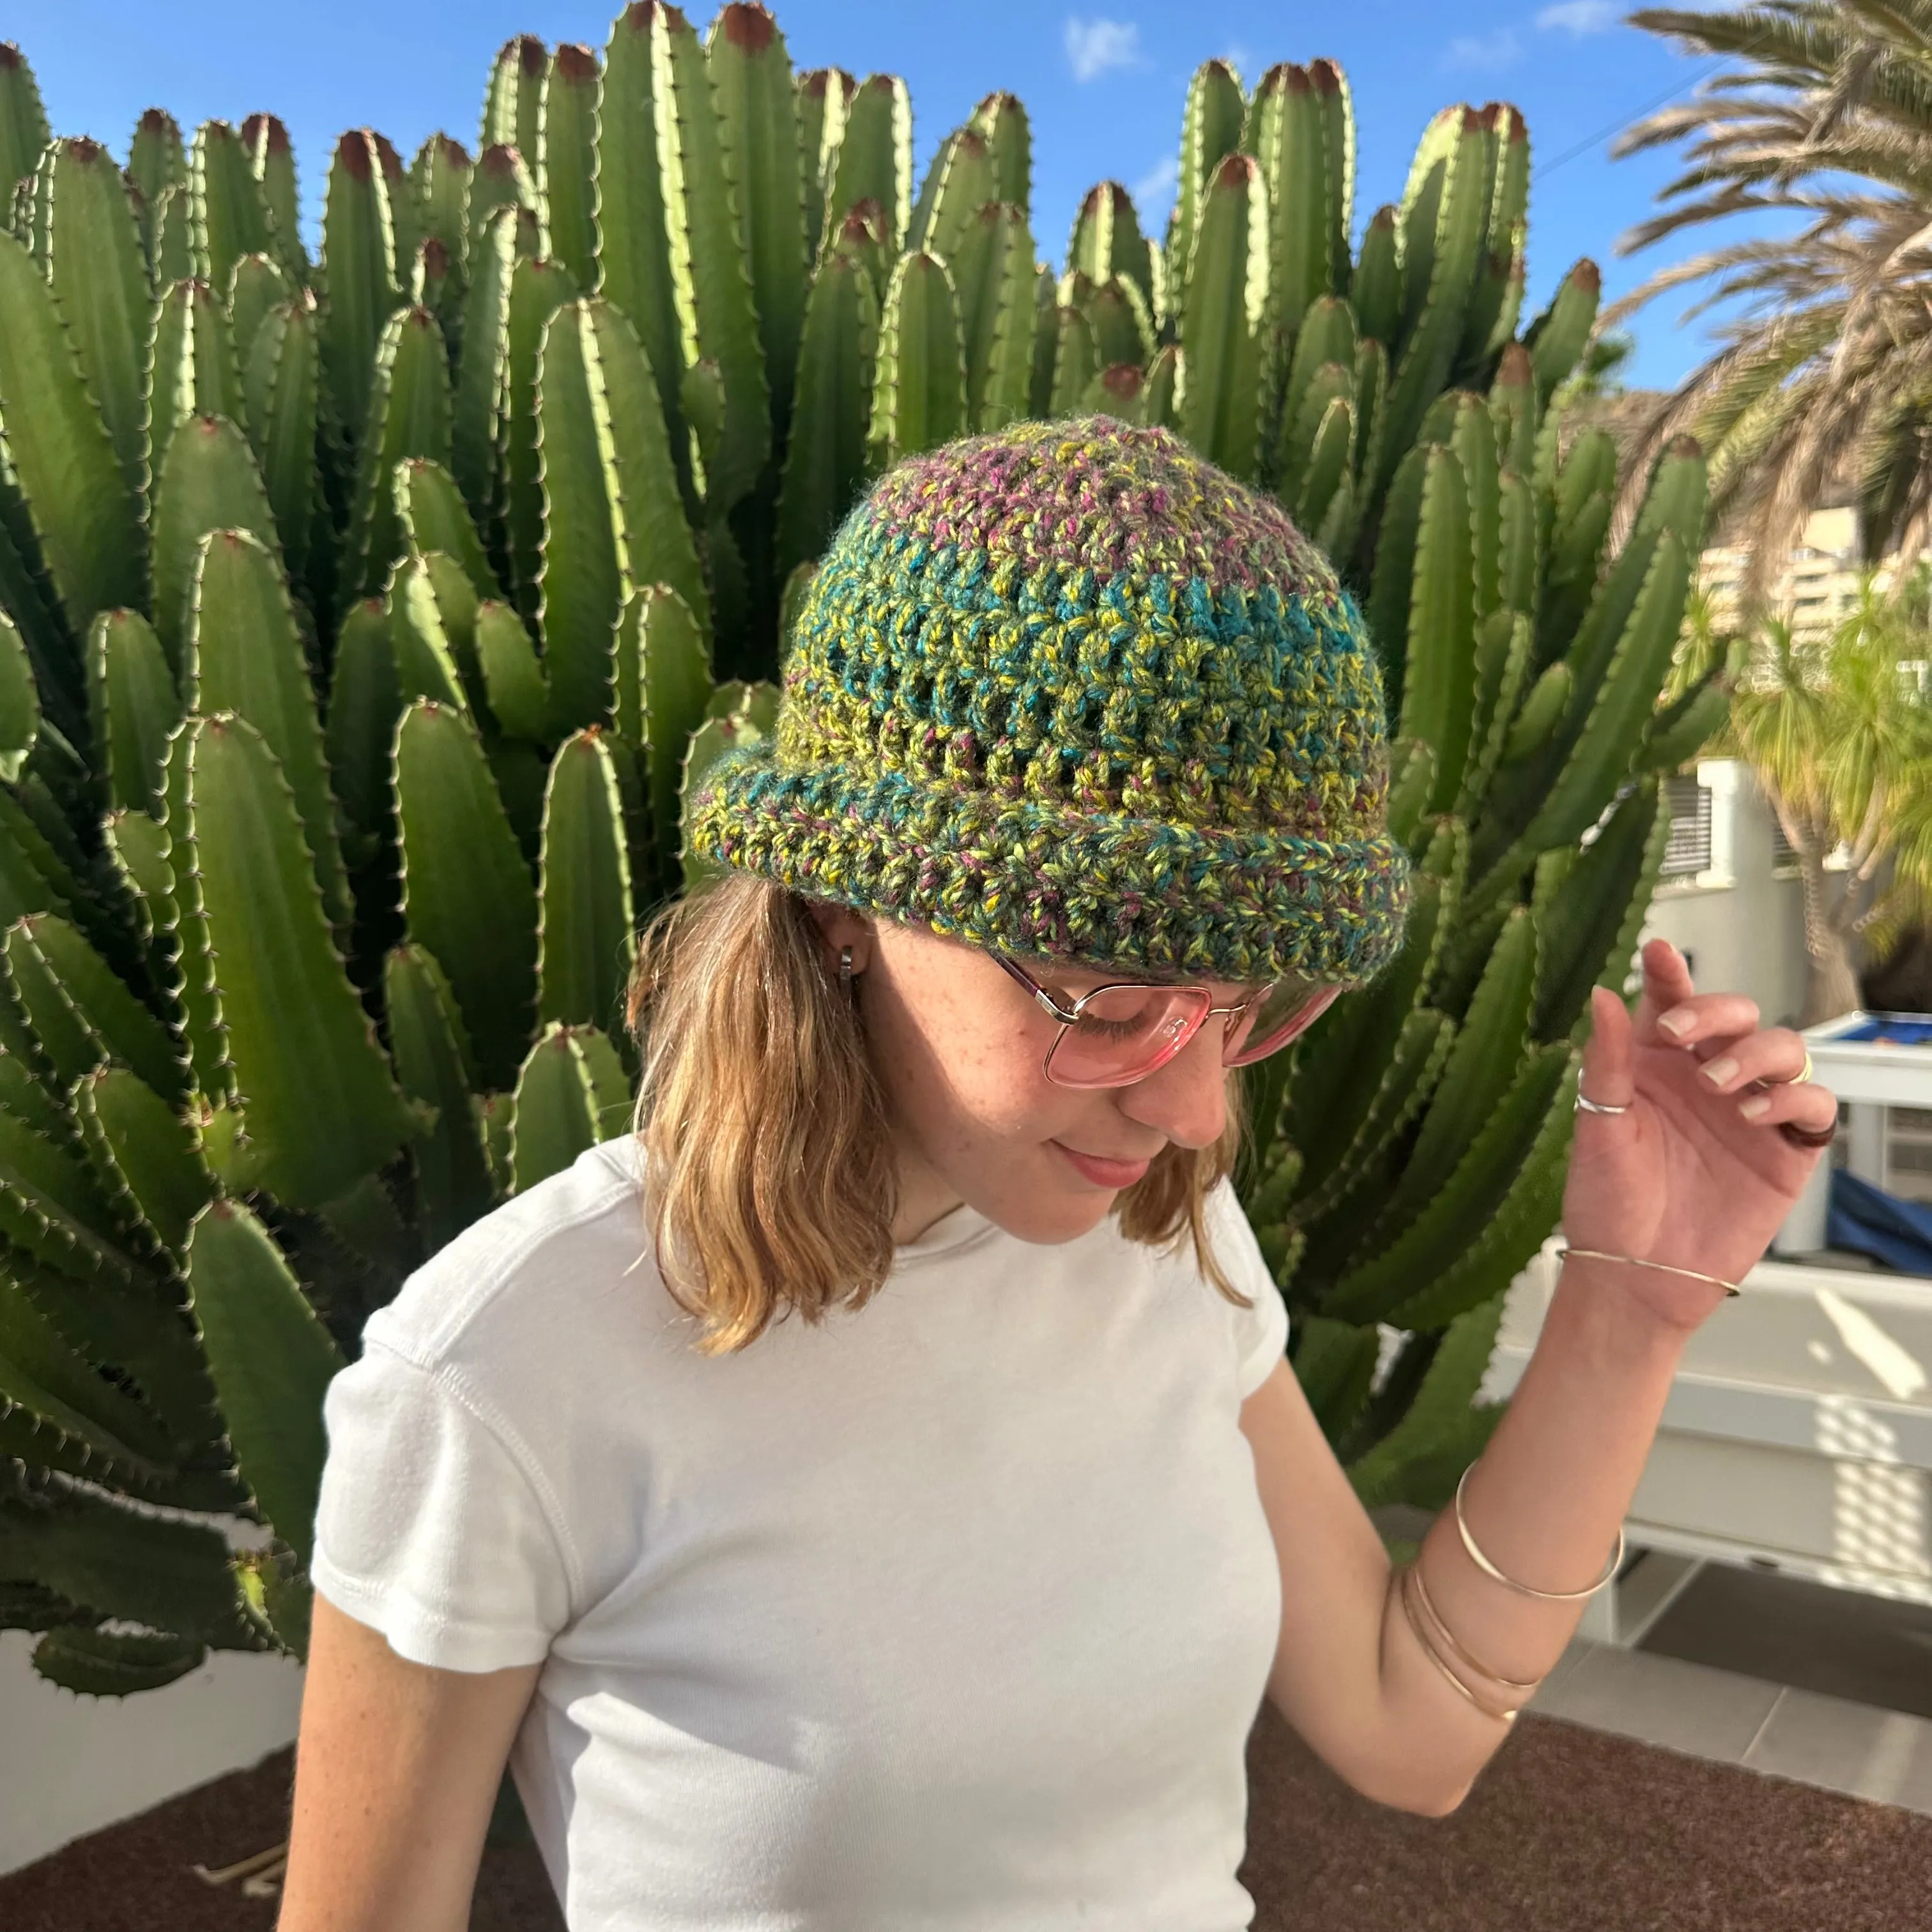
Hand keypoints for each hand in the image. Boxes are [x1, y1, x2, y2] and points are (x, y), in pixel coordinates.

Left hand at [1559, 937, 1838, 1329]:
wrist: (1635, 1273)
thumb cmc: (1608, 1202)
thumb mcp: (1597, 1126)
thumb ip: (1607, 1061)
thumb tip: (1602, 993)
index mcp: (1657, 1067)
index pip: (1671, 1004)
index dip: (1670, 974)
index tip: (1658, 952)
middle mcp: (1707, 1080)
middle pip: (1736, 1016)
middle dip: (1715, 1011)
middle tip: (1681, 1033)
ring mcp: (1751, 1111)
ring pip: (1784, 1050)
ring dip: (1755, 1053)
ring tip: (1717, 1086)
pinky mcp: (1785, 1151)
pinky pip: (1814, 1105)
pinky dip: (1796, 1098)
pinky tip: (1756, 1113)